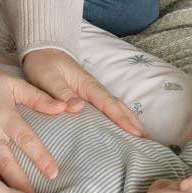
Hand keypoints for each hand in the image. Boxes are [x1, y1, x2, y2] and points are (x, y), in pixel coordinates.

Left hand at [22, 48, 149, 137]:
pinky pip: (108, 109)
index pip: (108, 104)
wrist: (42, 50)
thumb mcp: (47, 77)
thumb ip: (60, 92)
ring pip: (116, 108)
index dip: (122, 120)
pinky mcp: (89, 96)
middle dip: (134, 124)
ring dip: (131, 122)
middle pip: (119, 107)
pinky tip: (123, 131)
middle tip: (149, 142)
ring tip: (143, 139)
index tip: (136, 134)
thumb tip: (78, 108)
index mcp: (86, 85)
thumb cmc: (44, 64)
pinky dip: (120, 119)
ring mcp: (93, 93)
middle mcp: (94, 89)